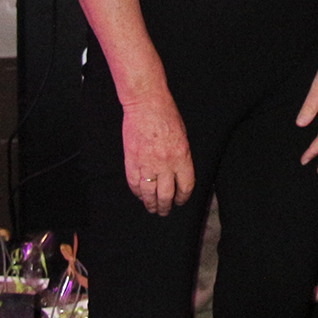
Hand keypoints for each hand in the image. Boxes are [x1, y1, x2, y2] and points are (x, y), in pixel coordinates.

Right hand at [121, 90, 193, 215]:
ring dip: (150, 204)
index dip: (183, 197)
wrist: (147, 106)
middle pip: (166, 194)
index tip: (180, 201)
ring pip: (149, 193)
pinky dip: (137, 192)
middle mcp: (165, 164)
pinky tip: (140, 196)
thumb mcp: (184, 137)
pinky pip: (134, 184)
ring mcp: (147, 164)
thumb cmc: (168, 117)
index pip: (185, 185)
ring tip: (152, 208)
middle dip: (166, 206)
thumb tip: (178, 175)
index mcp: (182, 157)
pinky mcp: (131, 161)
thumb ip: (182, 158)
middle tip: (165, 211)